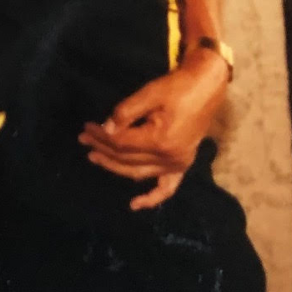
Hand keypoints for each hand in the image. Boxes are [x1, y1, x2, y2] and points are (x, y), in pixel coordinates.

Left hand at [78, 55, 226, 209]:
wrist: (207, 86)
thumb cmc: (179, 87)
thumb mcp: (150, 92)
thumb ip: (126, 112)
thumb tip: (105, 129)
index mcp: (160, 141)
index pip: (121, 144)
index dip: (101, 136)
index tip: (87, 128)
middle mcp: (169, 158)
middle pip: (126, 159)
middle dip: (102, 150)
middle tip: (84, 139)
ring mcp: (177, 164)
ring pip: (138, 173)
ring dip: (115, 167)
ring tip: (94, 157)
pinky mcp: (183, 164)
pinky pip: (167, 188)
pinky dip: (151, 198)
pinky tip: (134, 205)